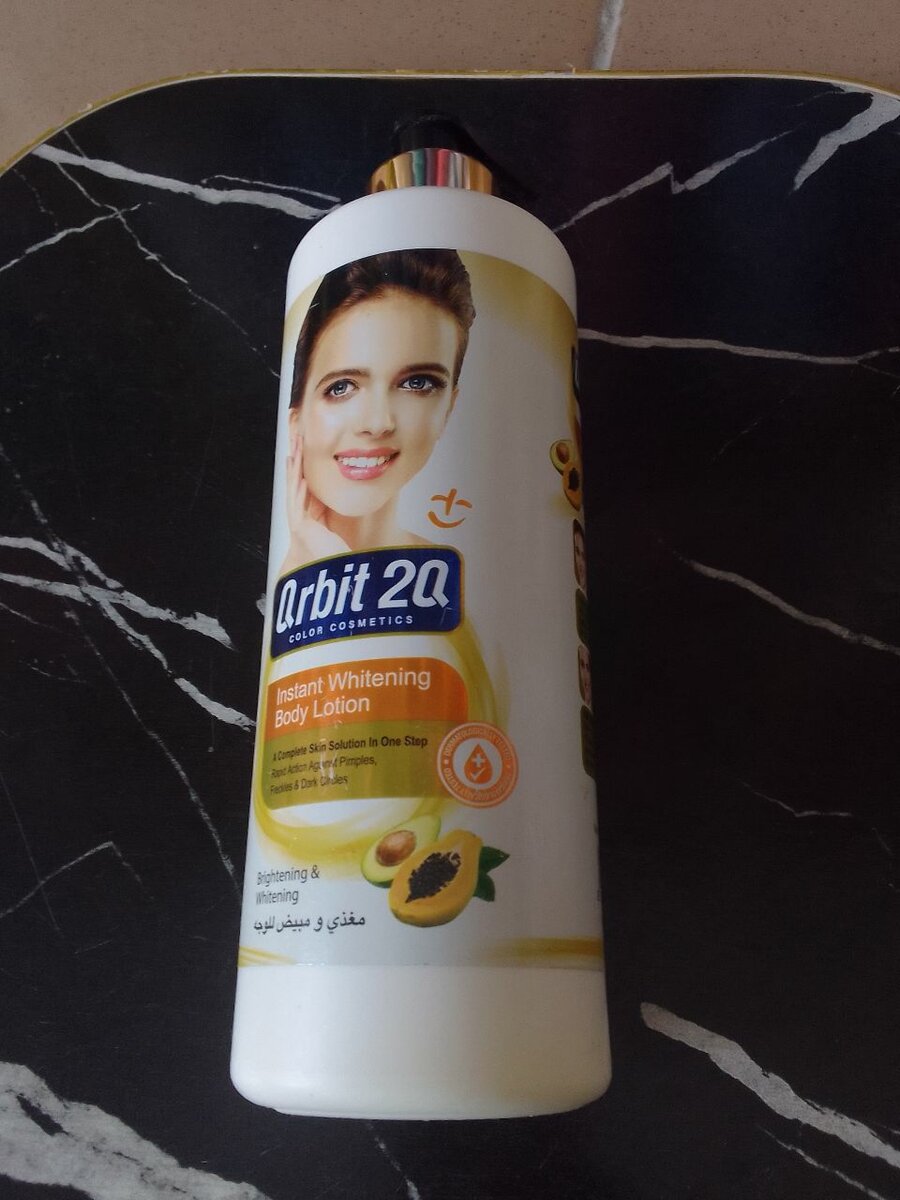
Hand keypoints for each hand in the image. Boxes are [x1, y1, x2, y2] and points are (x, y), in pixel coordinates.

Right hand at [283, 433, 348, 570]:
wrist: (325, 572)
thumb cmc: (332, 553)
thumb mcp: (335, 525)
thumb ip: (334, 512)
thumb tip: (348, 497)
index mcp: (310, 511)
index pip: (306, 481)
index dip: (305, 463)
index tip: (305, 445)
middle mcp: (301, 512)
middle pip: (297, 480)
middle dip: (297, 459)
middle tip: (297, 438)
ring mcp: (298, 519)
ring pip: (294, 488)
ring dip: (295, 468)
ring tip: (294, 449)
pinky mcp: (299, 527)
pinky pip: (298, 503)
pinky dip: (298, 488)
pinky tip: (298, 474)